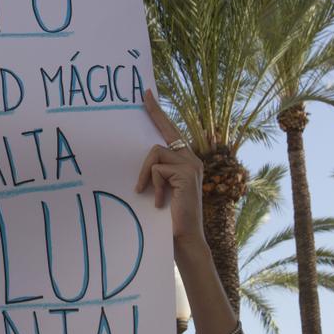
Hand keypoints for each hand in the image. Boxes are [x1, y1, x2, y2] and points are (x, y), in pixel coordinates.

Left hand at [136, 90, 205, 244]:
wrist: (185, 238)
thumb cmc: (169, 217)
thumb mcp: (162, 188)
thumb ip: (158, 171)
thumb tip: (141, 157)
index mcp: (187, 161)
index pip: (172, 133)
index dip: (159, 114)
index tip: (148, 96)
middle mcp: (192, 159)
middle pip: (167, 131)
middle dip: (155, 112)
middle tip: (143, 95)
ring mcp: (191, 165)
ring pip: (156, 152)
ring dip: (146, 174)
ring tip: (148, 193)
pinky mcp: (186, 173)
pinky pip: (157, 168)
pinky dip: (153, 184)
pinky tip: (160, 201)